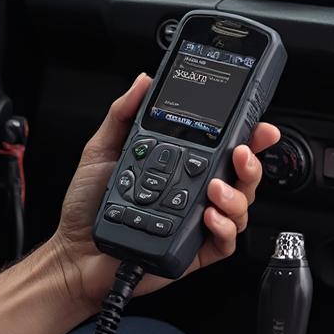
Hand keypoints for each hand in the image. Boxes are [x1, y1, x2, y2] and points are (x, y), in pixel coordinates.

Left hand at [50, 73, 279, 306]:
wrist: (74, 249)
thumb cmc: (87, 204)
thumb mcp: (102, 149)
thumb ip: (124, 113)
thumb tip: (143, 82)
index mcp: (180, 165)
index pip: (223, 147)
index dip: (248, 135)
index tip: (259, 124)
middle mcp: (194, 191)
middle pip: (242, 175)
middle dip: (252, 162)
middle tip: (241, 152)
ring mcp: (197, 221)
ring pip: (240, 206)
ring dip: (236, 194)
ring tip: (215, 187)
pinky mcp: (194, 250)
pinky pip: (226, 242)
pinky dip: (224, 227)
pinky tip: (208, 215)